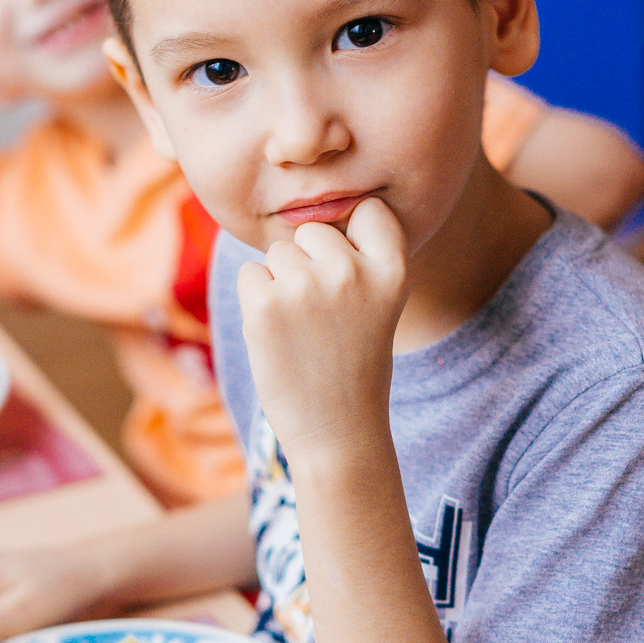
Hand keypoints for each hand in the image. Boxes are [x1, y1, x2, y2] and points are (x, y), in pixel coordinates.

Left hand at [237, 196, 408, 462]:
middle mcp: (352, 271)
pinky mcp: (265, 305)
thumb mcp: (379, 303)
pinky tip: (279, 336)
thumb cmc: (355, 364)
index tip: (354, 270)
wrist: (337, 431)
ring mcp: (307, 286)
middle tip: (324, 318)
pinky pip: (250, 274)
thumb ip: (357, 257)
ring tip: (303, 330)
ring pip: (278, 253)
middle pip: (313, 232)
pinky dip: (257, 301)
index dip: (353, 235)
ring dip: (281, 284)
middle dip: (309, 264)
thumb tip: (307, 211)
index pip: (369, 210)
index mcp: (393, 269)